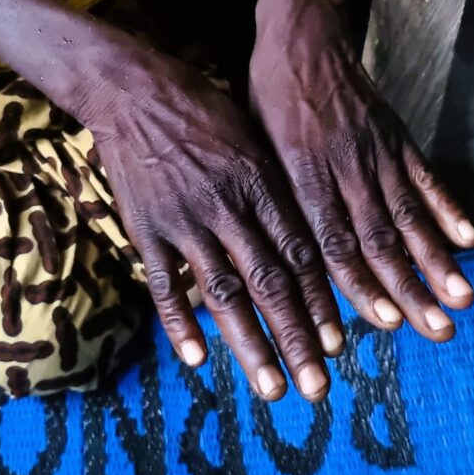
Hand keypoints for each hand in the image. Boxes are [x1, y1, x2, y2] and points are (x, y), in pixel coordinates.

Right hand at [90, 53, 343, 401]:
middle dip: (297, 338)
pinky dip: (180, 323)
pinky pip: (164, 284)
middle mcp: (229, 207)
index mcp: (261, 183)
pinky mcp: (146, 228)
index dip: (321, 302)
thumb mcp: (252, 138)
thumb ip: (275, 189)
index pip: (300, 254)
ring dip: (250, 345)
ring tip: (272, 387)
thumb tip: (302, 237)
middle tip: (319, 387)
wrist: (132, 87)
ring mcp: (184, 220)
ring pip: (223, 293)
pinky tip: (197, 359)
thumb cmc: (202, 109)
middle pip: (270, 283)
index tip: (341, 343)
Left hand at [250, 0, 473, 341]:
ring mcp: (377, 152)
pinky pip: (426, 176)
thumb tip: (279, 264)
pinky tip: (469, 239)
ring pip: (410, 215)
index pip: (334, 242)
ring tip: (462, 299)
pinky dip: (448, 208)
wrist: (302, 37)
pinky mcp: (396, 136)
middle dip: (410, 290)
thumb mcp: (256, 151)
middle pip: (380, 239)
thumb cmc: (268, 100)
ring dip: (437, 261)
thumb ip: (276, 204)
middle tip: (436, 332)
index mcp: (303, 174)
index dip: (360, 285)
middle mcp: (345, 167)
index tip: (384, 324)